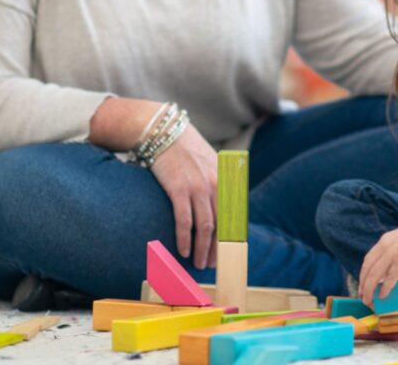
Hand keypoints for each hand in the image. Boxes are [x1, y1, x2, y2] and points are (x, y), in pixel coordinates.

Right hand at [150, 125, 217, 269]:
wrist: (165, 132)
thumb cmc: (186, 150)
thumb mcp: (210, 162)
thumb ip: (218, 183)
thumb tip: (221, 209)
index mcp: (225, 179)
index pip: (233, 216)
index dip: (230, 238)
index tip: (226, 254)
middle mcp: (216, 184)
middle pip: (221, 226)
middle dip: (217, 249)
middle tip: (212, 265)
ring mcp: (198, 187)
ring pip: (205, 228)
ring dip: (202, 249)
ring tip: (198, 262)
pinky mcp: (179, 189)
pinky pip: (184, 221)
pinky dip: (184, 239)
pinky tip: (183, 250)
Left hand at [359, 213, 397, 307]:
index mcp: (384, 241)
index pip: (368, 260)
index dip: (363, 275)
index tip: (362, 286)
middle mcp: (384, 246)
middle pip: (368, 269)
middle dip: (363, 285)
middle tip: (362, 297)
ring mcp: (392, 253)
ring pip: (374, 275)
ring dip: (369, 290)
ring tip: (369, 300)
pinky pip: (389, 278)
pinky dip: (384, 289)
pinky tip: (383, 296)